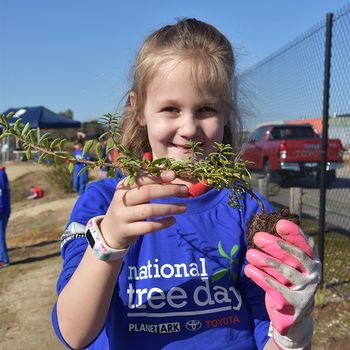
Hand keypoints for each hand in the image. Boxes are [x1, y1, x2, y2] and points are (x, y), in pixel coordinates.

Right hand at [100, 170, 187, 249]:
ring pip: (149, 210)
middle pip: (147, 192)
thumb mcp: (132, 194)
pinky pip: (148, 227)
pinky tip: (173, 220)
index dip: (158, 176)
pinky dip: (163, 223)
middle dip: (168, 190)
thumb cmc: (128, 207)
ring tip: (184, 207)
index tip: (173, 175)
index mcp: (123, 187)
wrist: (110, 231)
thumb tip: (170, 175)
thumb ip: (147, 185)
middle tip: (184, 190)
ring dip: (169, 208)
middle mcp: (121, 200)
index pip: (141, 178)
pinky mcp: (127, 231)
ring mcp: (123, 216)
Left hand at [244, 219, 320, 348]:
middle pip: (295, 257)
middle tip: (257, 237)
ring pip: (286, 272)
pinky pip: (279, 290)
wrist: (292, 314)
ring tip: (250, 254)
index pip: (306, 244)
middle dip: (275, 245)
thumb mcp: (285, 263)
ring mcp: (307, 289)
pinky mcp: (297, 303)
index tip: (279, 224)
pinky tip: (250, 271)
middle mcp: (313, 274)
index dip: (294, 233)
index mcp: (312, 260)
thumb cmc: (286, 281)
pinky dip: (264, 279)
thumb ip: (278, 250)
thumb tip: (261, 231)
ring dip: (266, 262)